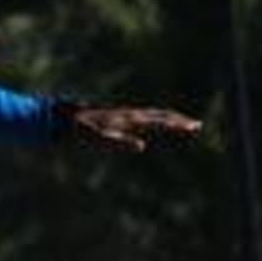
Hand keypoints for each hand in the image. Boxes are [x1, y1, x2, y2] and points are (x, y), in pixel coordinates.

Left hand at [68, 106, 202, 151]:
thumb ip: (119, 142)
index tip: (193, 126)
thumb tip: (142, 146)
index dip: (176, 123)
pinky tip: (154, 125)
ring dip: (168, 119)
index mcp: (128, 118)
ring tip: (181, 124)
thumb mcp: (99, 139)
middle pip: (159, 115)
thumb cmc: (81, 131)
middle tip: (196, 125)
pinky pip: (142, 118)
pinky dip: (155, 120)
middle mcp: (129, 114)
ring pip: (152, 115)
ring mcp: (123, 116)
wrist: (65, 119)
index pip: (159, 120)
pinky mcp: (118, 119)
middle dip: (178, 120)